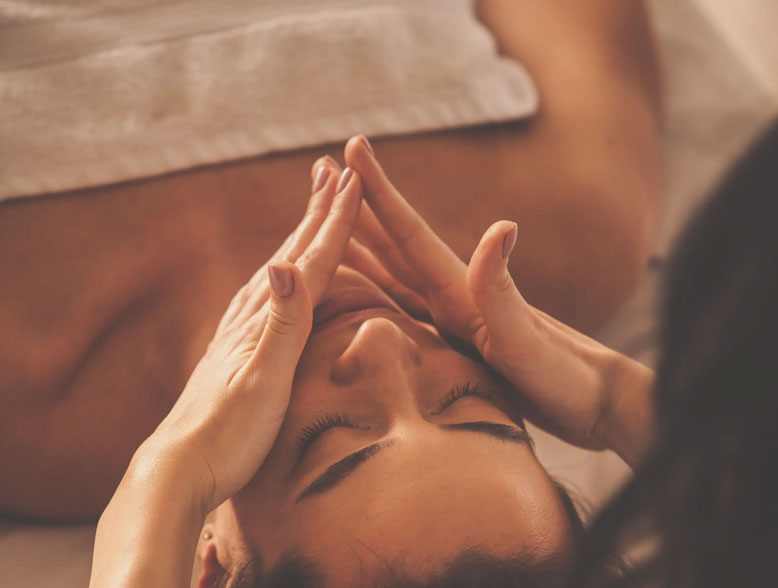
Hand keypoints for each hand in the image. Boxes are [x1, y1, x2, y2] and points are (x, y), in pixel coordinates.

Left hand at [133, 162, 362, 512]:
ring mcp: (240, 332)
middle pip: (292, 252)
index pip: (309, 260)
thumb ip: (280, 324)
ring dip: (299, 235)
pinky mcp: (234, 351)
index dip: (334, 221)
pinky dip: (281, 272)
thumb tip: (284, 263)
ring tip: (312, 209)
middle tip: (334, 170)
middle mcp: (251, 317)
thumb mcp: (262, 382)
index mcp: (266, 320)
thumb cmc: (227, 435)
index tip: (353, 179)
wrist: (178, 470)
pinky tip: (276, 275)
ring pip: (278, 269)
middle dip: (317, 211)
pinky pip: (264, 296)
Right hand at [334, 137, 652, 460]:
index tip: (350, 147)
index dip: (378, 191)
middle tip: (321, 173)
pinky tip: (362, 292)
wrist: (595, 403)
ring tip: (327, 224)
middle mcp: (454, 296)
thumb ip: (502, 290)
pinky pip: (401, 309)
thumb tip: (500, 225)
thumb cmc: (564, 378)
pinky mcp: (458, 342)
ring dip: (361, 244)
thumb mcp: (527, 340)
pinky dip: (375, 292)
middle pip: (393, 242)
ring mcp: (455, 318)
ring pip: (393, 272)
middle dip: (357, 206)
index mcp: (461, 291)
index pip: (409, 233)